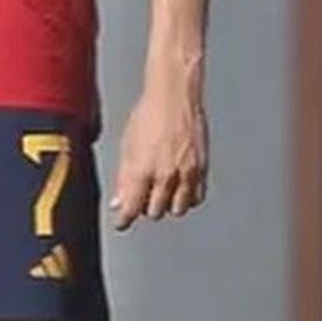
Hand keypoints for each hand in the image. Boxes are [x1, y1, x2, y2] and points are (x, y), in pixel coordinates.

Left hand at [110, 77, 208, 229]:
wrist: (175, 98)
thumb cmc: (148, 115)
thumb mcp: (127, 146)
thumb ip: (124, 178)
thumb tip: (119, 202)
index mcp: (142, 171)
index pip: (132, 209)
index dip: (125, 219)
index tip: (122, 222)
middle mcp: (166, 176)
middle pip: (155, 212)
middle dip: (145, 208)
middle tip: (141, 198)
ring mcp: (186, 174)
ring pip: (178, 209)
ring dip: (167, 205)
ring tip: (160, 192)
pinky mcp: (202, 169)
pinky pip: (196, 197)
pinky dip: (187, 197)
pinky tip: (178, 188)